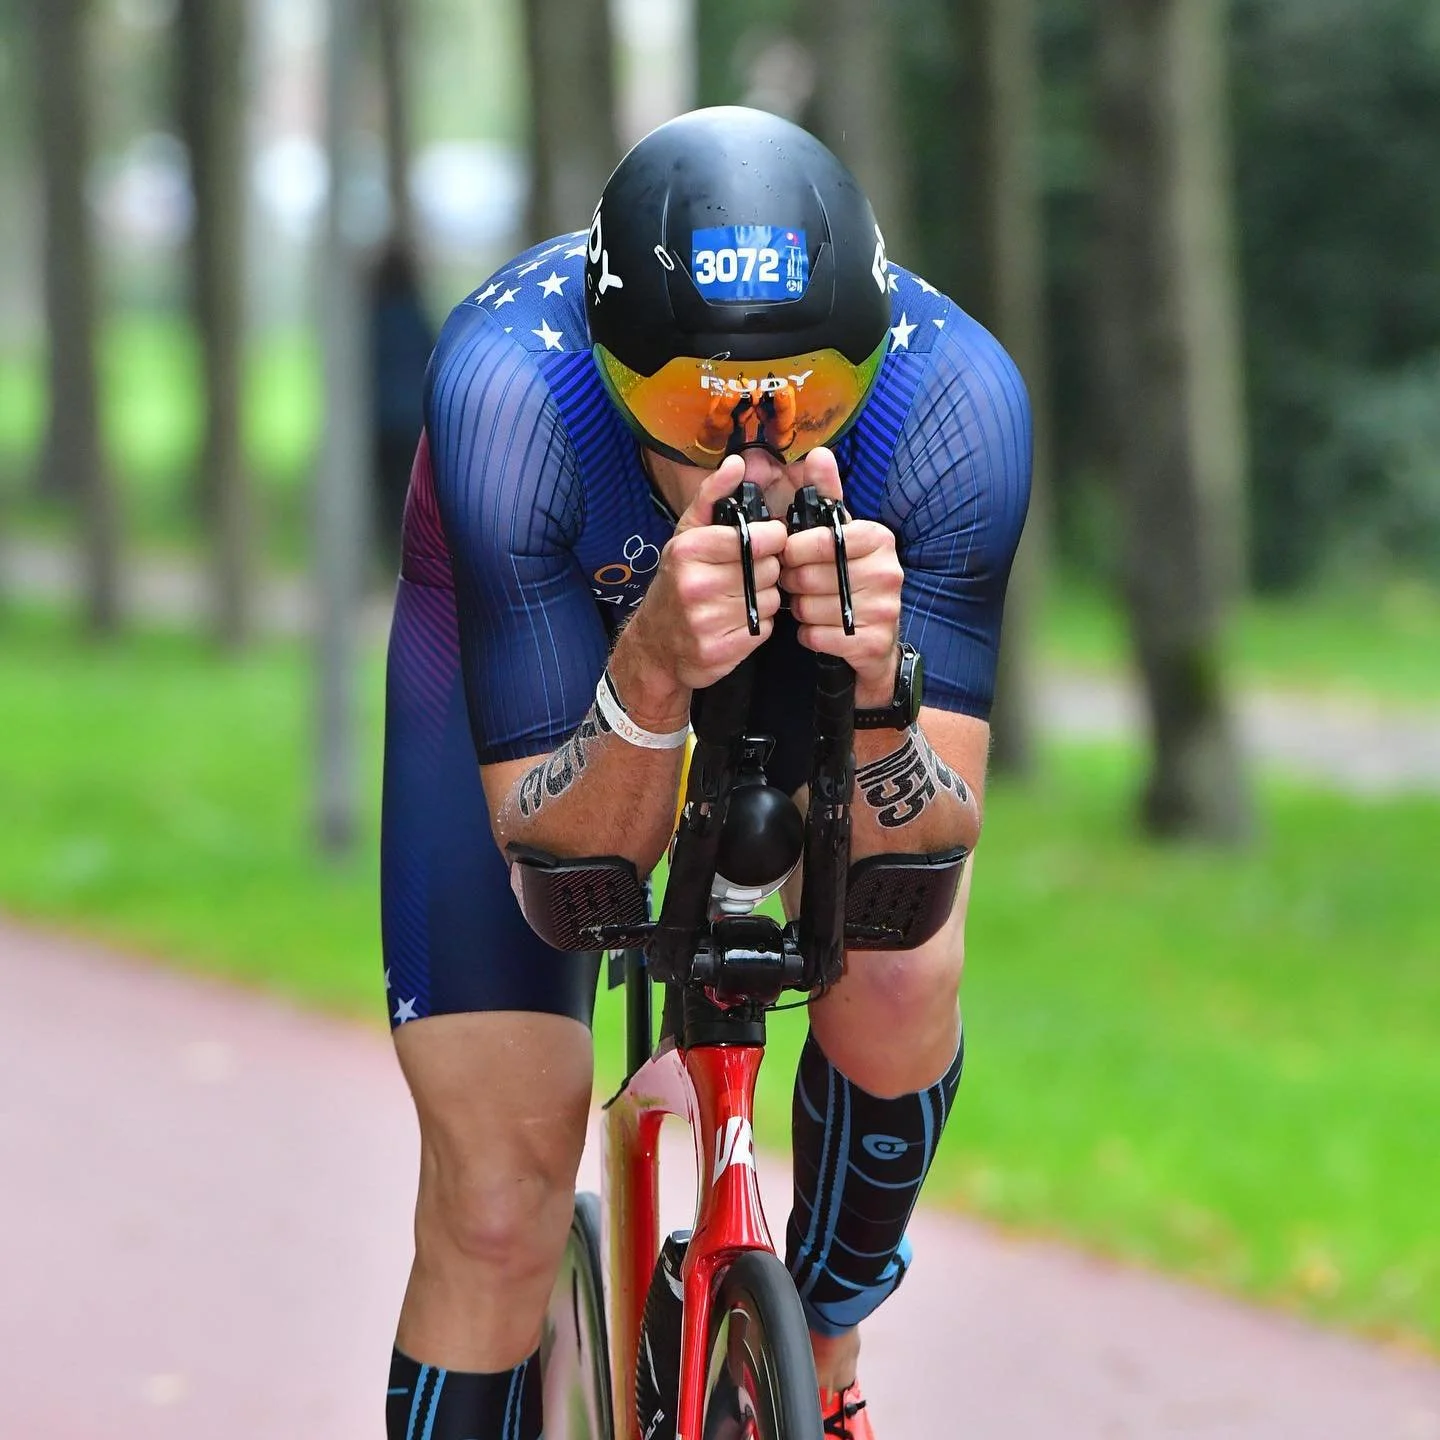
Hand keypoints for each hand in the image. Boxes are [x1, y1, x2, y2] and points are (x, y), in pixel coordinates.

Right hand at [626, 455, 788, 693]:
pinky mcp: (720, 651)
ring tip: (739, 598)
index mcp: (690, 549)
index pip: (759, 538)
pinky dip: (759, 624)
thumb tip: (738, 462)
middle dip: (765, 570)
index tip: (763, 543)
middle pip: (769, 569)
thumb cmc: (677, 581)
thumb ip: (713, 495)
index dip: (770, 539)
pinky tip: (738, 621)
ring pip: (771, 599)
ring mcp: (706, 622)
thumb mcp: (687, 533)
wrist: (654, 645)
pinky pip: (765, 629)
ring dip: (764, 598)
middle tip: (746, 575)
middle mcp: (696, 585)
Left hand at [779, 447, 903, 706]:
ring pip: (810, 608)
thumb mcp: (841, 535)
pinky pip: (817, 636)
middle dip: (794, 583)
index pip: (821, 540)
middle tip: (798, 585)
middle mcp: (888, 572)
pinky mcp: (872, 643)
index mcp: (878, 538)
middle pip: (810, 576)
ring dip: (800, 611)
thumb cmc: (850, 580)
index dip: (794, 552)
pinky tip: (820, 629)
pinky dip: (809, 635)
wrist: (875, 641)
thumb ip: (827, 496)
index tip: (790, 557)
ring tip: (811, 606)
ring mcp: (885, 610)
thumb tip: (819, 452)